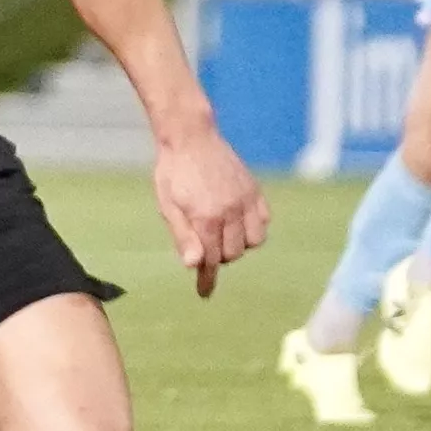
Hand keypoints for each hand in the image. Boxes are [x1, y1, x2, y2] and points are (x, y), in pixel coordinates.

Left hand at [151, 121, 269, 295]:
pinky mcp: (255, 191)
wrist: (191, 137)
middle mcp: (230, 211)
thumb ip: (183, 236)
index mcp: (205, 217)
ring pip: (253, 242)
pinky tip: (237, 223)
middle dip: (218, 256)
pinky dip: (253, 229)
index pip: (210, 259)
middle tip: (204, 245)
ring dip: (238, 245)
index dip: (207, 279)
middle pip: (232, 254)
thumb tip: (194, 265)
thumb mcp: (167, 205)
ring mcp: (246, 200)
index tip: (205, 293)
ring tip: (221, 234)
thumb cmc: (173, 172)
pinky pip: (264, 223)